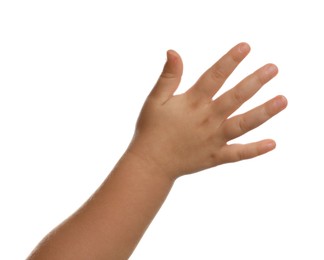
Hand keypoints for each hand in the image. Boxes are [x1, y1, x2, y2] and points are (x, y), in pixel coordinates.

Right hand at [127, 43, 286, 179]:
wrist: (151, 163)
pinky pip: (238, 154)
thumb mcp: (155, 100)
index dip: (230, 61)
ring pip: (243, 124)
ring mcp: (213, 139)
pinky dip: (255, 150)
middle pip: (235, 97)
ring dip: (263, 112)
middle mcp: (207, 119)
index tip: (246, 47)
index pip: (215, 77)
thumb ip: (168, 77)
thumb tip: (173, 52)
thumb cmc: (151, 130)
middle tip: (273, 69)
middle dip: (255, 82)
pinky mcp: (215, 156)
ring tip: (283, 101)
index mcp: (192, 103)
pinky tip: (272, 143)